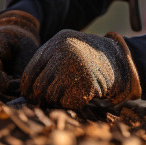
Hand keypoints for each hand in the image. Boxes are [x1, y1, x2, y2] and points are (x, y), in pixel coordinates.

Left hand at [20, 29, 141, 108]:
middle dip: (40, 97)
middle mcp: (64, 53)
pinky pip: (68, 102)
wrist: (120, 60)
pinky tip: (80, 94)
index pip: (30, 71)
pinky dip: (71, 103)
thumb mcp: (67, 48)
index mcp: (57, 42)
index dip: (27, 87)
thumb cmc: (88, 57)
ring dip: (57, 99)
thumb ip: (48, 61)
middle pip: (38, 86)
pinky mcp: (86, 83)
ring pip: (52, 96)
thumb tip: (25, 90)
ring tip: (69, 92)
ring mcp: (75, 68)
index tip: (29, 95)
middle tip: (43, 101)